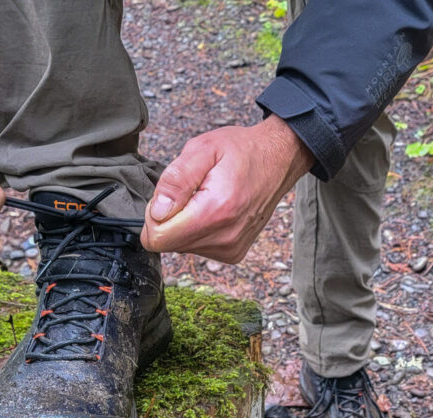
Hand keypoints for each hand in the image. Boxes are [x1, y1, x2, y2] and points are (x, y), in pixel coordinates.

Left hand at [141, 116, 312, 262]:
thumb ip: (176, 180)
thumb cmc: (242, 150)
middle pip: (168, 244)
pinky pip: (198, 247)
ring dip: (185, 223)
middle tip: (190, 192)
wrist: (278, 159)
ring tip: (206, 198)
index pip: (158, 238)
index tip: (170, 196)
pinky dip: (199, 229)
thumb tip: (157, 212)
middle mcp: (224, 237)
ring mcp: (230, 249)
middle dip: (169, 218)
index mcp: (215, 211)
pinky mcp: (233, 253)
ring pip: (181, 246)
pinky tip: (215, 210)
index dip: (154, 215)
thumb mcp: (202, 149)